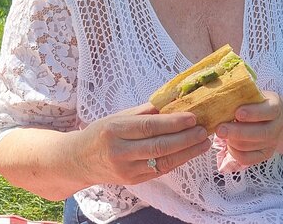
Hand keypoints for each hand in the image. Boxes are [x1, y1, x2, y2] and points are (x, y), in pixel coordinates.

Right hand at [78, 103, 210, 184]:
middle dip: (185, 139)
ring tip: (203, 143)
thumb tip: (173, 103)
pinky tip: (189, 152)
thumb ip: (144, 112)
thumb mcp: (118, 116)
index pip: (149, 126)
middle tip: (203, 131)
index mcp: (115, 129)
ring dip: (186, 152)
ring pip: (162, 162)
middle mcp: (119, 151)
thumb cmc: (101, 133)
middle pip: (158, 146)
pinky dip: (177, 161)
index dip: (173, 123)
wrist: (79, 160)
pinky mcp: (132, 181)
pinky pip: (159, 171)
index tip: (192, 117)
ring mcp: (126, 169)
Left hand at [214, 91, 282, 165]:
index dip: (254, 113)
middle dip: (237, 132)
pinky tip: (228, 144)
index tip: (238, 113)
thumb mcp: (254, 95)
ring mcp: (272, 142)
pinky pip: (248, 159)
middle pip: (261, 133)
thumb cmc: (256, 104)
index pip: (270, 110)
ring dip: (232, 141)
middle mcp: (277, 126)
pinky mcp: (265, 154)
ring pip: (250, 146)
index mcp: (275, 107)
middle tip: (220, 129)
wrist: (272, 118)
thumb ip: (242, 95)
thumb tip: (221, 94)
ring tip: (221, 133)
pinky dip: (234, 153)